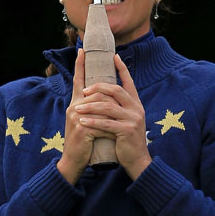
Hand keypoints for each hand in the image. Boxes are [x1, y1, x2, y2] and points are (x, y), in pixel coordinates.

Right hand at [57, 49, 116, 184]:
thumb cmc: (83, 142)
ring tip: (121, 117)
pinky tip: (115, 133)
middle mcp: (74, 107)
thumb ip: (93, 109)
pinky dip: (110, 128)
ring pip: (101, 105)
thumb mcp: (87, 122)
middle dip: (107, 90)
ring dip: (113, 111)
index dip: (80, 65)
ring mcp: (76, 117)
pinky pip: (102, 122)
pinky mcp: (82, 128)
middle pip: (95, 91)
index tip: (83, 50)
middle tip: (117, 90)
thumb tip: (107, 98)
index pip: (78, 80)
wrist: (73, 161)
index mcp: (75, 103)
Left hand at [75, 54, 151, 179]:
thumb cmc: (126, 139)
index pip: (128, 81)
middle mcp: (136, 108)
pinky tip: (83, 122)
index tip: (114, 56)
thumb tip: (103, 95)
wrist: (137, 160)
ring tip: (77, 109)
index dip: (122, 68)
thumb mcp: (125, 120)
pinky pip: (106, 123)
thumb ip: (118, 107)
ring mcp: (133, 118)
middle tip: (84, 91)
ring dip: (90, 106)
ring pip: (108, 106)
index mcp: (135, 103)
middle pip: (115, 90)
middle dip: (97, 87)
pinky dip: (93, 122)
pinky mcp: (127, 130)